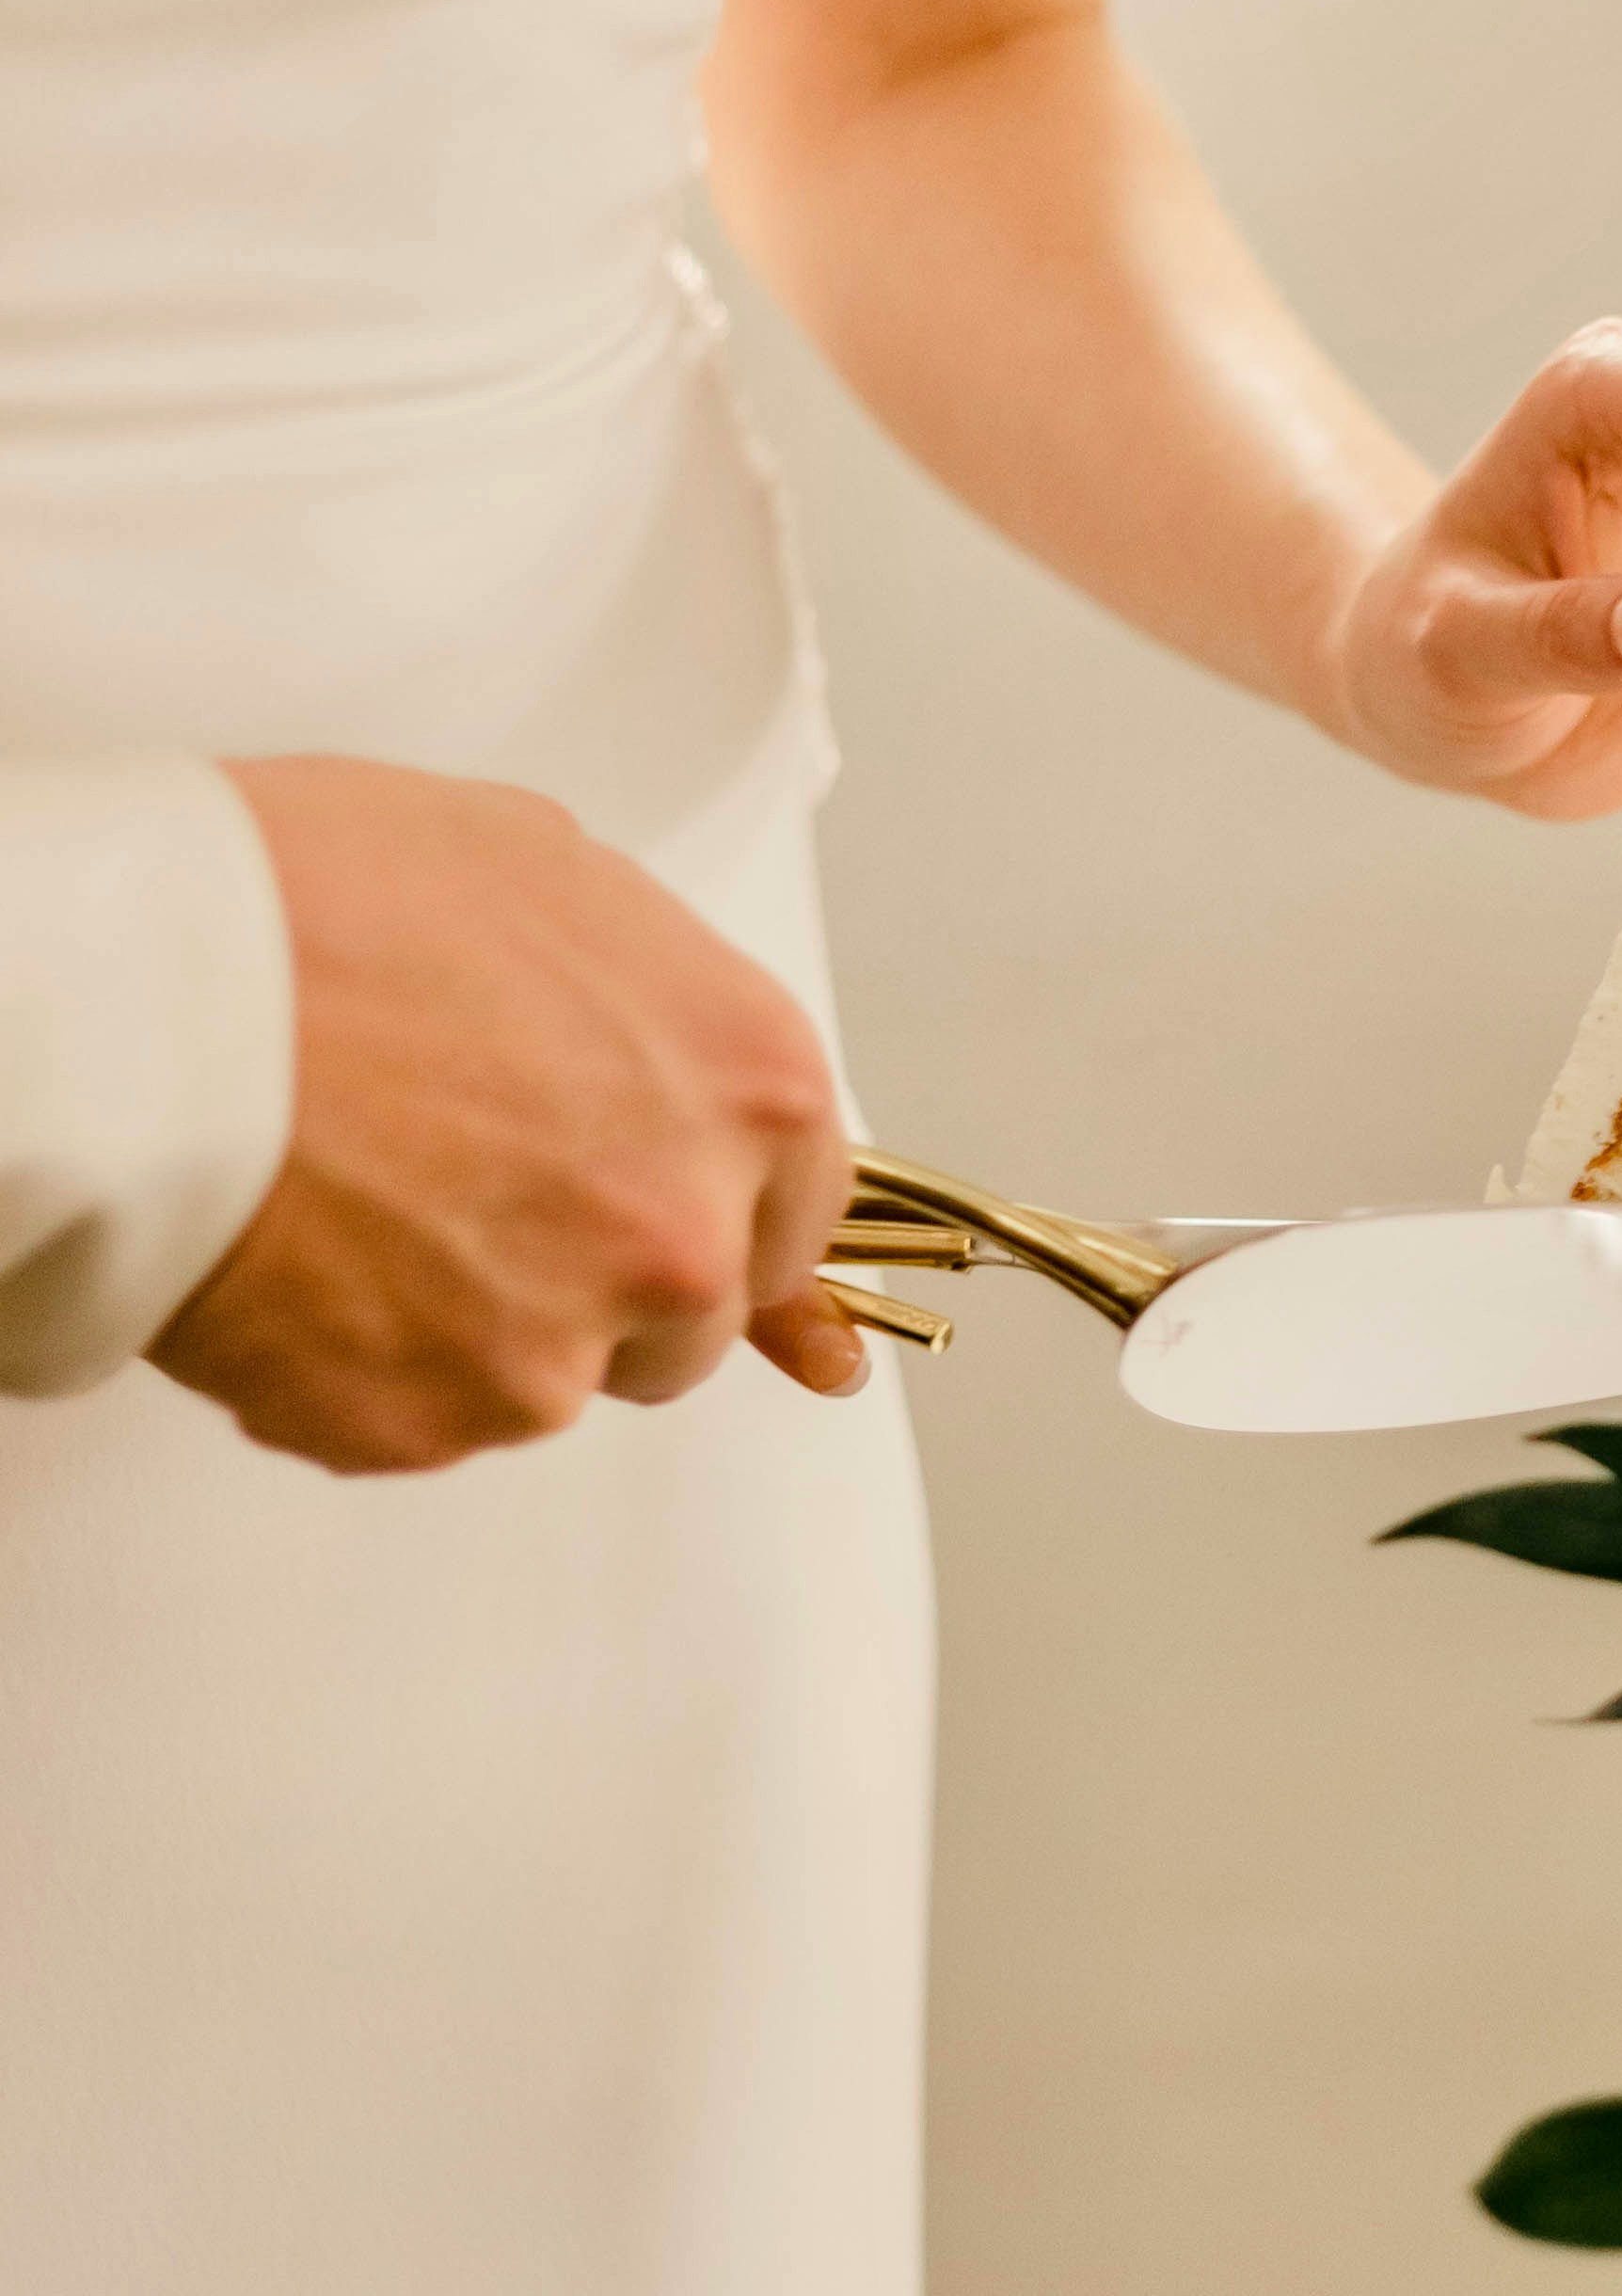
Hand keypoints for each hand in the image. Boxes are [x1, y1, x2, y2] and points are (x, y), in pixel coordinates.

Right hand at [153, 762, 868, 1475]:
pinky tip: (304, 1264)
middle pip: (690, 1315)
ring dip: (482, 1326)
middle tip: (478, 1194)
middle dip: (605, 1276)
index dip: (719, 1204)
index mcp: (748, 1086)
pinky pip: (424, 1420)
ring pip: (556, 1377)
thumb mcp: (538, 870)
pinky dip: (369, 1368)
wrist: (147, 999)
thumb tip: (647, 1042)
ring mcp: (562, 1350)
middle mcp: (685, 1234)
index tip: (669, 1208)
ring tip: (363, 1207)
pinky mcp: (433, 1426)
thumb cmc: (318, 907)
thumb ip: (639, 991)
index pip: (800, 1207)